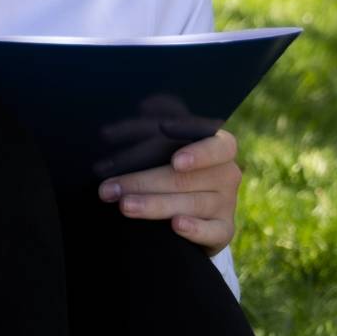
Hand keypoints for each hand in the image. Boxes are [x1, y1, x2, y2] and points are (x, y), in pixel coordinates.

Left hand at [97, 128, 240, 256]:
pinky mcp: (223, 230)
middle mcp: (226, 174)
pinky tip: (176, 224)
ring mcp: (226, 203)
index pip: (217, 146)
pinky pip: (212, 232)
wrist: (184, 205)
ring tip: (124, 206)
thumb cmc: (168, 165)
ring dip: (154, 205)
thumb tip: (146, 104)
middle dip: (142, 182)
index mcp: (218, 147)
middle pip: (185, 179)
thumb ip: (157, 126)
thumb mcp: (164, 143)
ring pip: (191, 204)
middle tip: (110, 188)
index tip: (175, 160)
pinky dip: (194, 229)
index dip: (198, 153)